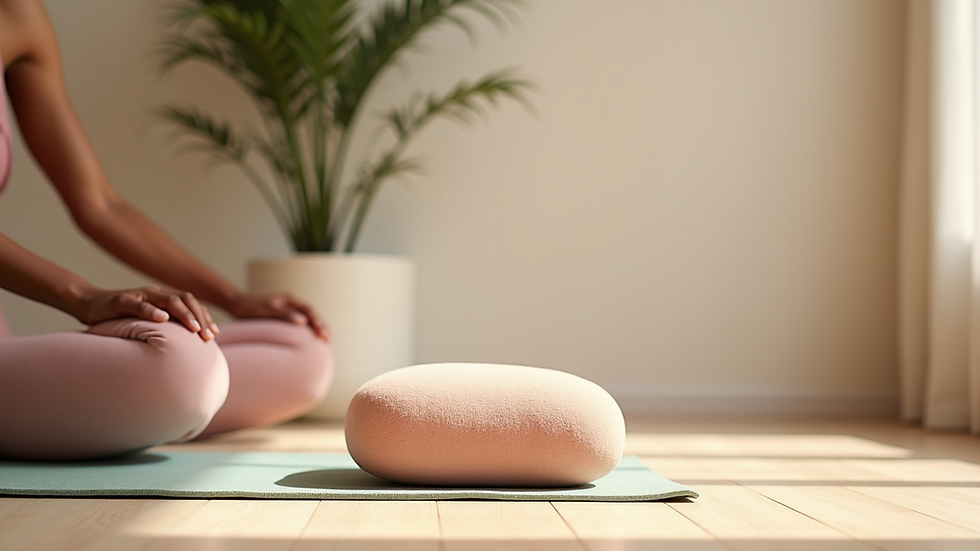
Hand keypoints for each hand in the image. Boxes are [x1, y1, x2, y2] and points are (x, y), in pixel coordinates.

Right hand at [74, 285, 216, 340]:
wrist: (88, 304)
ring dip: (184, 314)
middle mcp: (155, 293)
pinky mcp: (121, 300)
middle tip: (208, 336)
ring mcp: (139, 295)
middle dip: (200, 317)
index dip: (205, 317)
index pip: (191, 304)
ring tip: (194, 328)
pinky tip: (162, 319)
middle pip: (185, 300)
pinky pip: (139, 304)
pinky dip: (152, 310)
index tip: (214, 335)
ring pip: (168, 300)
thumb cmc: (119, 317)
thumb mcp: (145, 323)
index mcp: (163, 298)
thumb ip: (163, 327)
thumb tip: (184, 345)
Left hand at [226, 293, 329, 340]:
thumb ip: (284, 314)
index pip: (308, 310)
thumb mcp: (267, 309)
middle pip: (311, 315)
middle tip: (328, 338)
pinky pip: (298, 325)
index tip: (321, 331)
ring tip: (325, 340)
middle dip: (321, 326)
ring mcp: (287, 312)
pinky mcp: (282, 319)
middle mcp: (291, 305)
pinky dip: (306, 332)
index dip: (317, 321)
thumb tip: (302, 321)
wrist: (236, 305)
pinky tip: (309, 341)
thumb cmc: (250, 306)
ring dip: (316, 329)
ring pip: (306, 320)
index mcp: (290, 300)